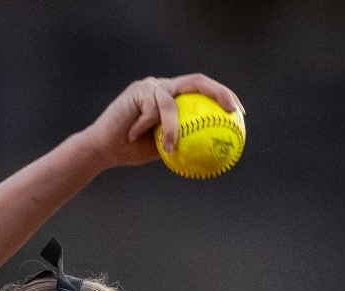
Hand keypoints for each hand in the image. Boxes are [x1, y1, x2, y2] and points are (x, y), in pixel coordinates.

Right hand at [75, 75, 243, 169]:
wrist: (103, 148)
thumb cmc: (133, 152)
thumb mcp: (166, 150)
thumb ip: (186, 144)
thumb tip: (215, 155)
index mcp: (174, 98)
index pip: (203, 91)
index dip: (224, 97)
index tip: (240, 115)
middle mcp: (165, 87)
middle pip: (197, 81)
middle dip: (218, 92)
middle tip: (232, 110)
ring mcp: (151, 86)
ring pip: (172, 102)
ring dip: (173, 127)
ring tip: (171, 147)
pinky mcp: (138, 90)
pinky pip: (151, 110)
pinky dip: (146, 128)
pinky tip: (136, 137)